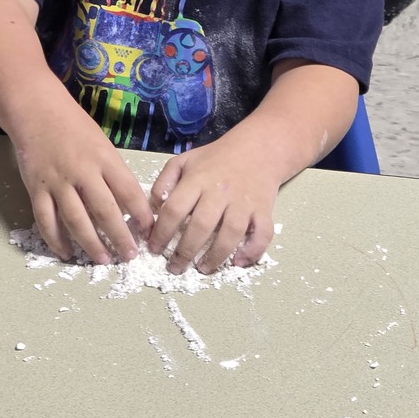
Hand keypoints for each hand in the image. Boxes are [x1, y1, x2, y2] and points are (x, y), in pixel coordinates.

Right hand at [12, 106, 154, 264]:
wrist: (38, 112)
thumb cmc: (76, 128)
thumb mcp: (103, 145)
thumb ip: (114, 173)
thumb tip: (130, 206)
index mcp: (105, 159)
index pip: (129, 191)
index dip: (141, 215)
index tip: (150, 232)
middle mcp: (83, 172)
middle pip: (105, 211)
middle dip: (120, 237)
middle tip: (130, 256)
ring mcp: (58, 182)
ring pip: (76, 220)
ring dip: (91, 244)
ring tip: (103, 260)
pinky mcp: (37, 189)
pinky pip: (46, 221)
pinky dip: (56, 240)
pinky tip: (67, 253)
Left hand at [147, 133, 278, 274]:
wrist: (257, 148)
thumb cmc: (215, 159)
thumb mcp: (184, 161)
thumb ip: (164, 182)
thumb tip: (154, 210)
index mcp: (198, 179)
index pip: (174, 209)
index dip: (161, 232)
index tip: (154, 249)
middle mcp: (220, 191)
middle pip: (201, 225)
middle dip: (185, 252)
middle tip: (175, 268)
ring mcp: (244, 201)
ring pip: (231, 233)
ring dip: (215, 256)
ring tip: (202, 269)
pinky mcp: (264, 210)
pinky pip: (262, 234)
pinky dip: (253, 251)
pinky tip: (239, 262)